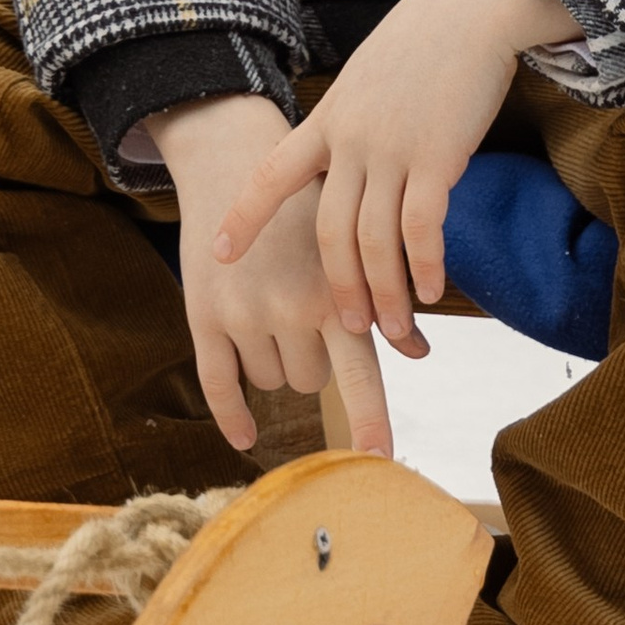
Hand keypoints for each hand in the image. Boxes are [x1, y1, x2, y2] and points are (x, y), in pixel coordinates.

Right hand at [148, 94, 398, 458]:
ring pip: (272, 382)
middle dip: (312, 357)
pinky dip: (234, 415)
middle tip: (302, 310)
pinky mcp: (204, 317)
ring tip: (270, 308)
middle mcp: (291, 309)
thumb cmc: (305, 210)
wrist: (233, 163)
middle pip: (311, 380)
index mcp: (336, 293)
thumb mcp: (348, 244)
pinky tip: (246, 437)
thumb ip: (380, 300)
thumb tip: (419, 352)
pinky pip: (219, 383)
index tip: (380, 461)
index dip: (369, 422)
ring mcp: (245, 315)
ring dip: (275, 361)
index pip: (358, 374)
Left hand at [215, 0, 581, 348]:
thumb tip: (350, 161)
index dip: (243, 218)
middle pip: (329, 231)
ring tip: (393, 330)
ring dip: (384, 293)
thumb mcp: (368, 78)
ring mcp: (392, 149)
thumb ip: (353, 122)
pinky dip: (425, 266)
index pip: (271, 176)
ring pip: (374, 241)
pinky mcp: (438, 157)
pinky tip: (432, 292)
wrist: (472, 8)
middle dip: (337, 286)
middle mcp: (351, 140)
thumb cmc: (426, 41)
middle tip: (346, 327)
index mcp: (328, 119)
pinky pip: (422, 227)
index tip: (218, 254)